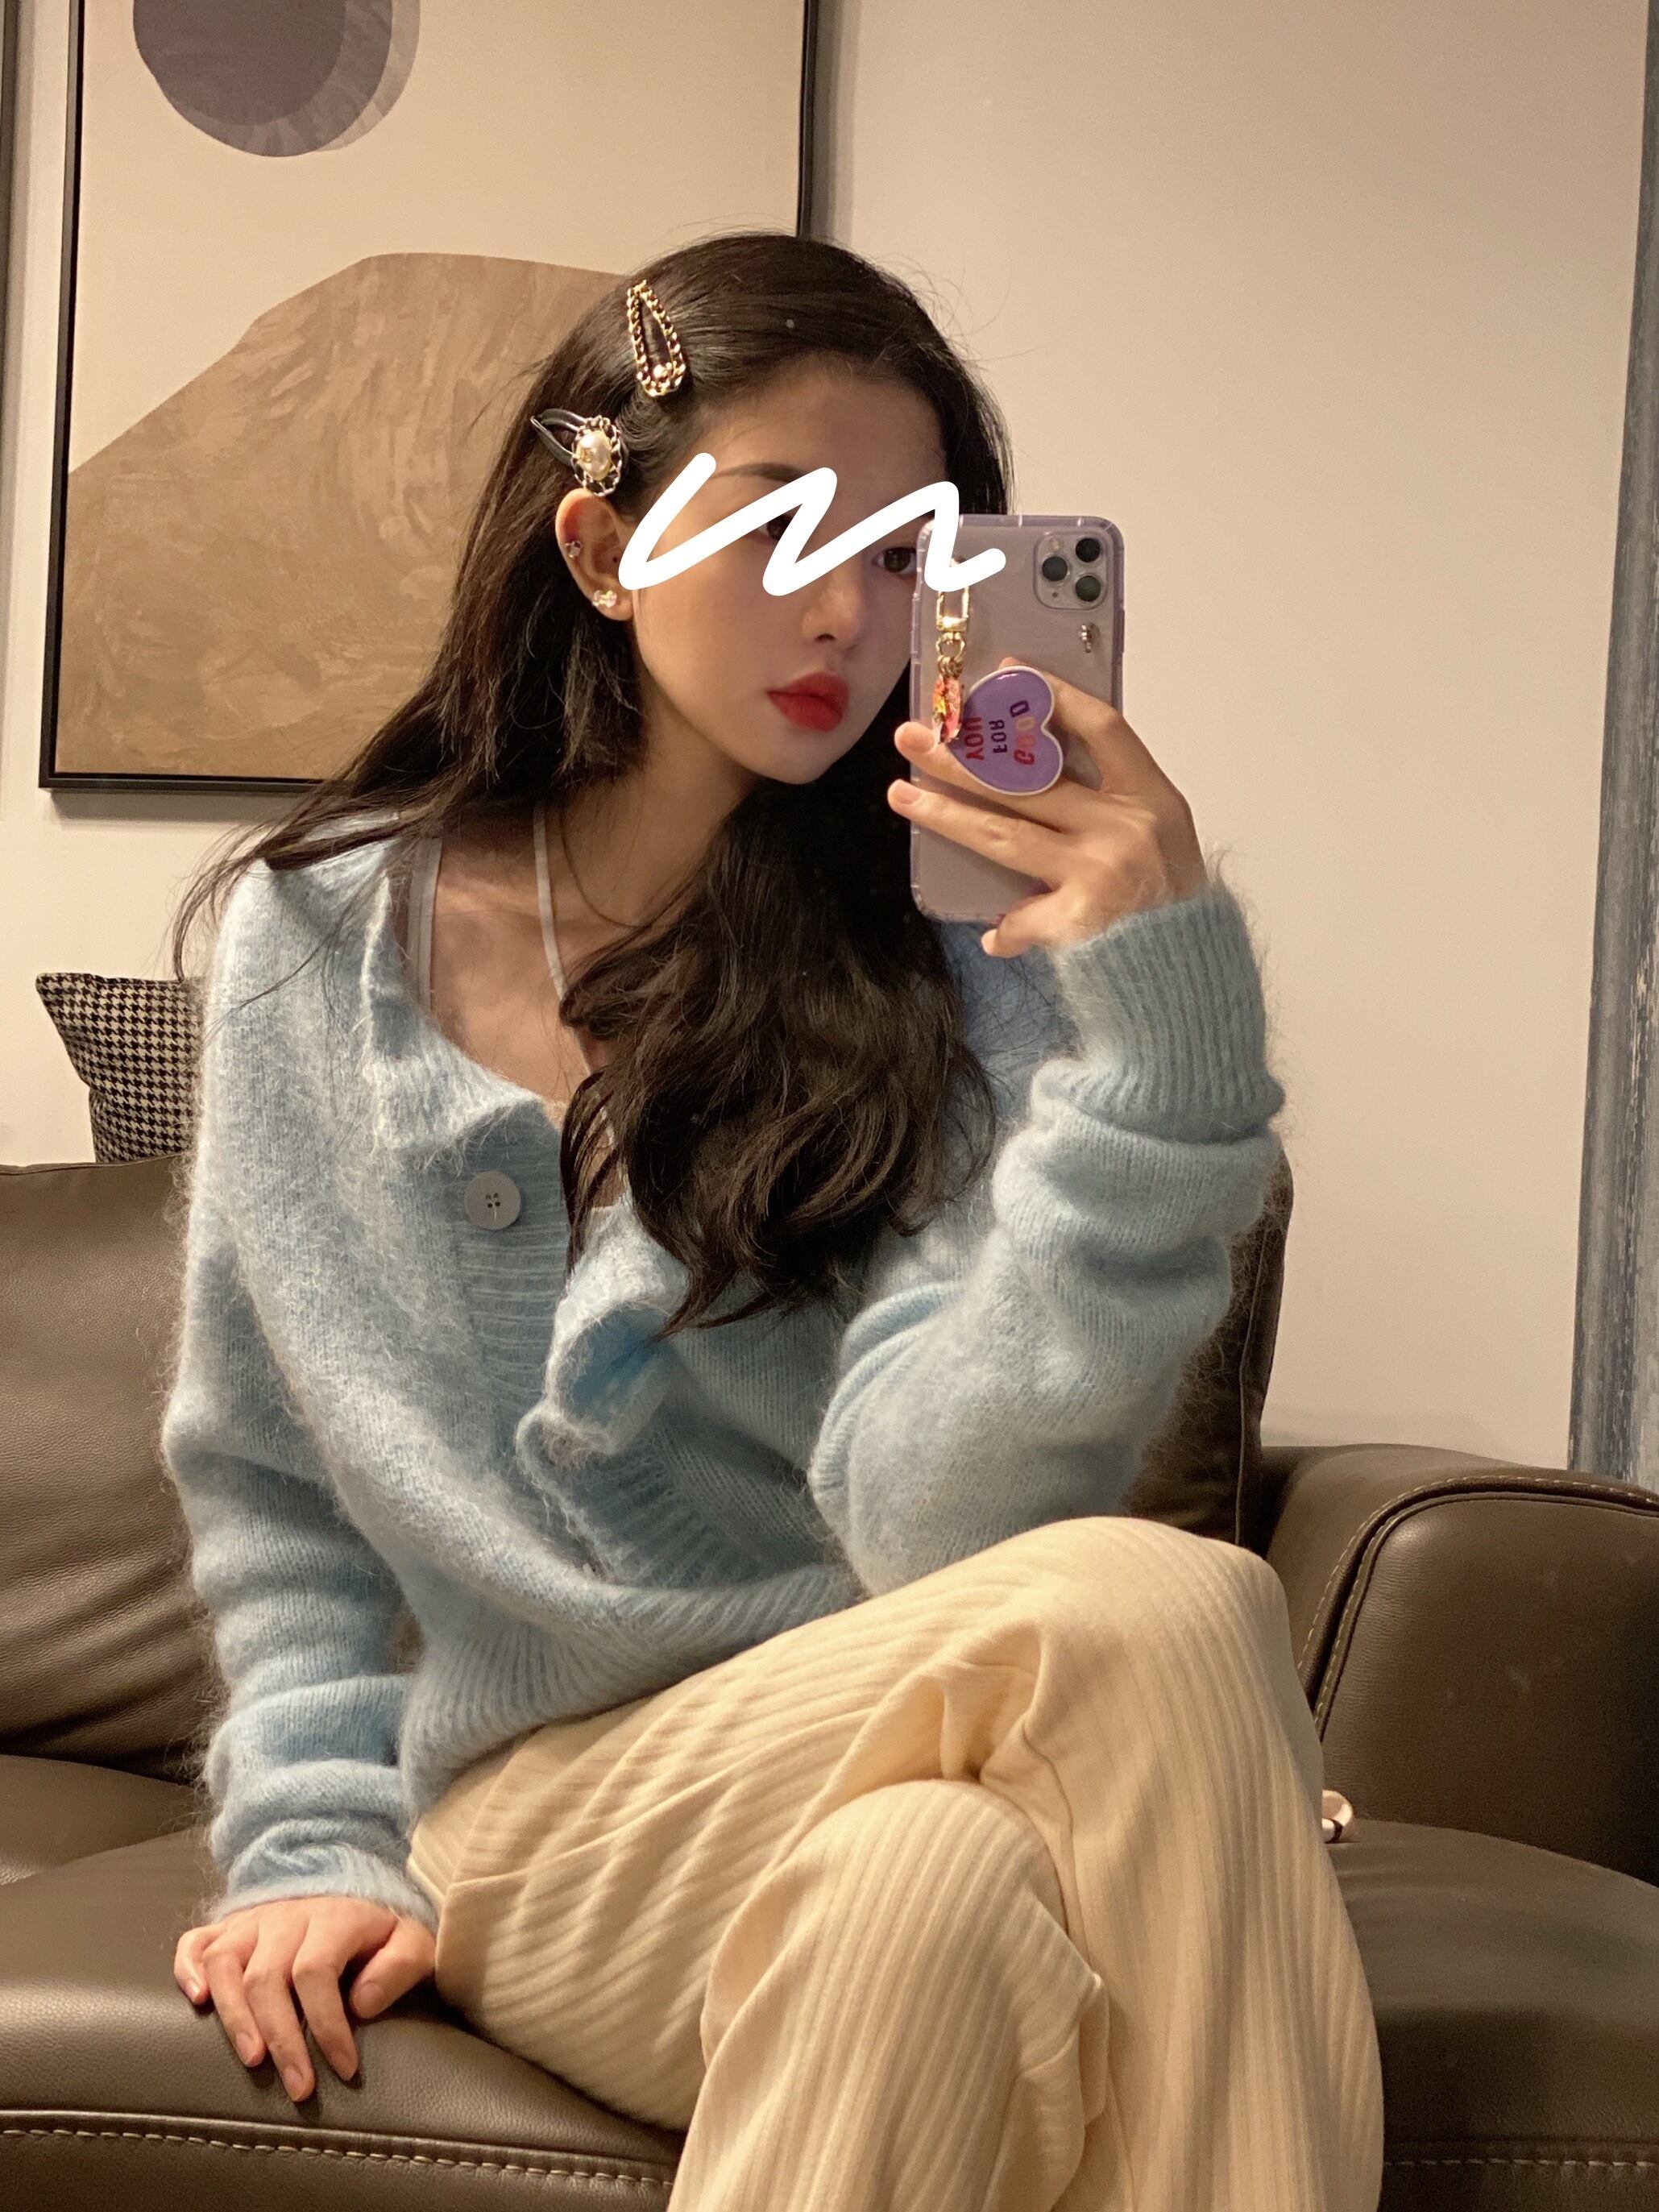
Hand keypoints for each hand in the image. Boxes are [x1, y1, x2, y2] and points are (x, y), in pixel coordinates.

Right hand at [174, 1896, 436, 2101]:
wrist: (354, 1882)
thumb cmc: (382, 1928)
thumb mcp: (411, 1940)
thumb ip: (397, 1968)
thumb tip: (362, 2005)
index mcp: (334, 1918)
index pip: (316, 1973)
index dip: (326, 2025)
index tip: (344, 2068)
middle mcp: (287, 1916)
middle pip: (266, 1977)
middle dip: (281, 2038)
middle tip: (298, 2086)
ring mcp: (254, 1920)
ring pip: (225, 1963)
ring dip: (233, 2015)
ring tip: (251, 2059)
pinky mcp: (230, 1926)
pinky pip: (196, 1941)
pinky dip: (187, 1969)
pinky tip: (197, 2002)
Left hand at [888, 656, 1209, 956]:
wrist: (1193, 974)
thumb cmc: (1174, 902)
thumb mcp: (1163, 836)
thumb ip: (1112, 802)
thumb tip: (1037, 770)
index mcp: (1151, 795)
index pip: (1101, 728)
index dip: (1054, 696)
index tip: (1007, 673)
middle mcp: (1124, 826)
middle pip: (1030, 778)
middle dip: (964, 756)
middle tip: (914, 738)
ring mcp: (1099, 871)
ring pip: (1004, 835)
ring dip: (947, 815)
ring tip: (904, 796)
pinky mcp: (1080, 921)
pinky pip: (1022, 919)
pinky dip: (1005, 930)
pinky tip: (992, 937)